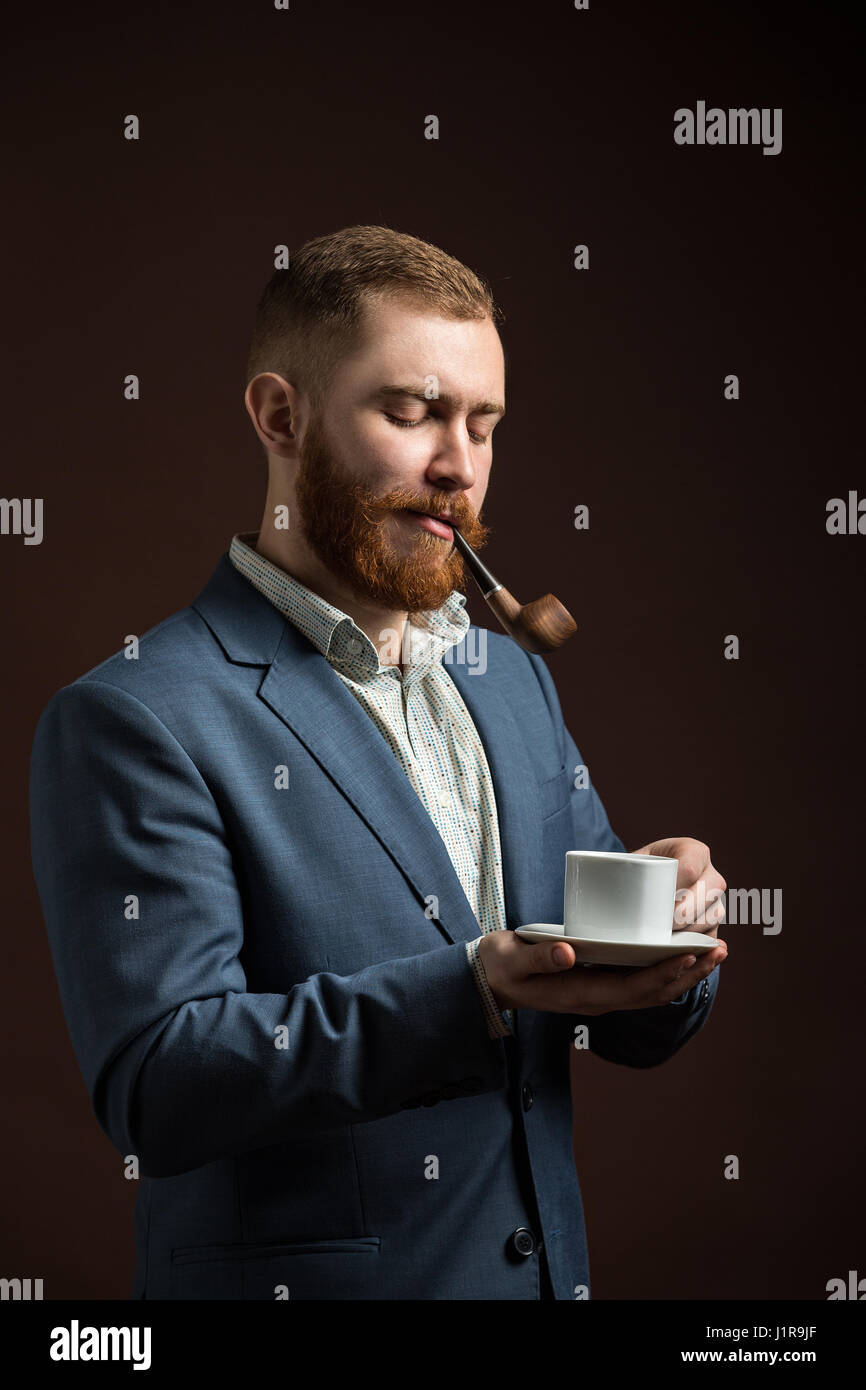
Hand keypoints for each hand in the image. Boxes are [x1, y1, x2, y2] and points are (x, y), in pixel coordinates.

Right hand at [479, 836, 728, 1014]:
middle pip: (655, 993)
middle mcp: (599, 1000)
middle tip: (719, 949)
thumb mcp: (513, 960)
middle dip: (689, 973)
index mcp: (582, 994)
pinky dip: (667, 971)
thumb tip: (569, 953)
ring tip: (712, 952)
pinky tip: (681, 954)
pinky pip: (642, 983)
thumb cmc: (500, 967)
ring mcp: (601, 995)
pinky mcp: (600, 984)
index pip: (635, 988)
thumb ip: (540, 958)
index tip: (690, 952)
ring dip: (685, 974)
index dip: (665, 972)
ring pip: (653, 990)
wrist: (488, 981)